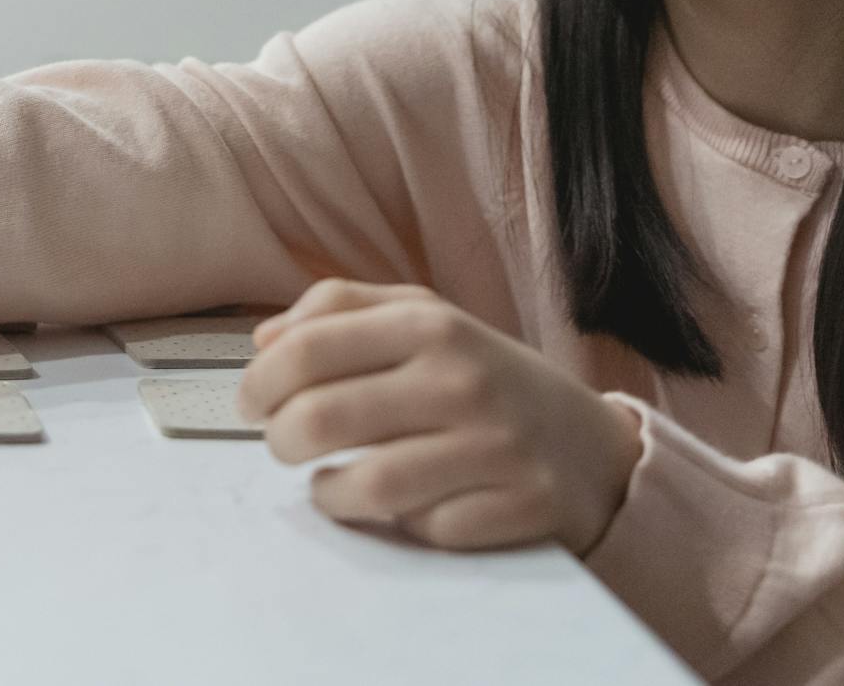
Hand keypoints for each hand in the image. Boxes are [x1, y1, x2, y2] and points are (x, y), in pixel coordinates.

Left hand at [238, 278, 642, 555]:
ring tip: (330, 484)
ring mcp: (495, 447)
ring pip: (366, 486)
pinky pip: (424, 531)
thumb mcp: (425, 320)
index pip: (308, 348)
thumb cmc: (485, 380)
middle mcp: (462, 379)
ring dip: (328, 493)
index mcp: (431, 324)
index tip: (250, 403)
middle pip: (320, 418)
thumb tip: (264, 340)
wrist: (593, 448)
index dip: (259, 382)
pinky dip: (400, 526)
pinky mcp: (518, 507)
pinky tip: (402, 508)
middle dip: (280, 440)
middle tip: (283, 445)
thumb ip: (341, 312)